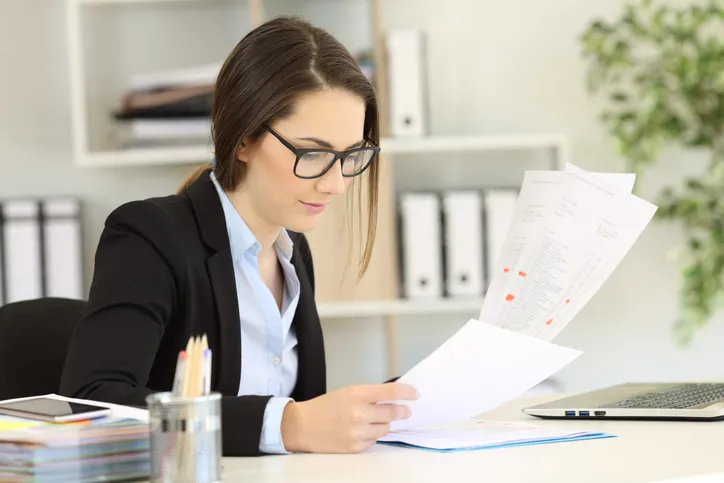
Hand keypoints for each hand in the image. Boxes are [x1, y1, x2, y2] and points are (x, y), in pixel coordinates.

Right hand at [280, 383, 418, 453]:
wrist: (303, 426)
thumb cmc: (325, 407)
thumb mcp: (347, 393)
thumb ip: (369, 395)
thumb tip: (393, 398)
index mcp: (357, 394)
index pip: (390, 391)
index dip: (406, 392)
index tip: (415, 394)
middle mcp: (359, 413)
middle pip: (393, 412)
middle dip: (402, 411)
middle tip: (406, 411)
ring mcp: (358, 432)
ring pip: (385, 428)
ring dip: (384, 424)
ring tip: (375, 421)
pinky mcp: (356, 447)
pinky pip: (374, 441)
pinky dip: (372, 436)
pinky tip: (361, 432)